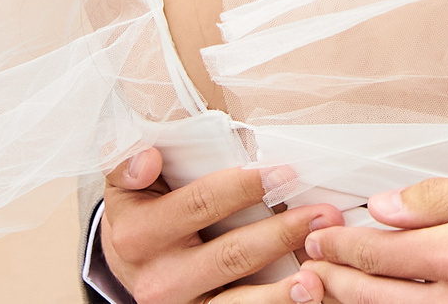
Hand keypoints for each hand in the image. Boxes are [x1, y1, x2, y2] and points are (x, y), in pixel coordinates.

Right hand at [96, 147, 346, 303]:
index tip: (285, 172)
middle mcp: (159, 278)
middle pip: (229, 255)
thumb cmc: (139, 210)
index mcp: (139, 235)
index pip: (199, 205)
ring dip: (282, 292)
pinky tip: (306, 296)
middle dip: (281, 234)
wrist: (124, 262)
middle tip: (323, 216)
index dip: (243, 188)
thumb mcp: (125, 182)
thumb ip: (127, 161)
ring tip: (317, 278)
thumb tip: (147, 158)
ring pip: (237, 303)